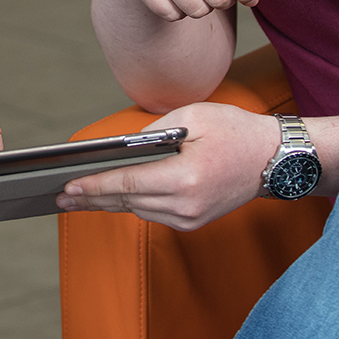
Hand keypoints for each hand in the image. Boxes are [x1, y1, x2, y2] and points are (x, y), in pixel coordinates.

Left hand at [54, 102, 275, 230]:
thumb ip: (154, 132)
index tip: (69, 187)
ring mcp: (191, 217)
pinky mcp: (195, 221)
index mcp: (184, 178)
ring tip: (82, 196)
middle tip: (63, 196)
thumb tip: (124, 147)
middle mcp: (186, 204)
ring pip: (138, 210)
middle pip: (127, 202)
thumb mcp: (193, 116)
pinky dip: (134, 203)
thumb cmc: (236, 132)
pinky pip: (154, 213)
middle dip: (92, 198)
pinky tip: (117, 196)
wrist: (275, 160)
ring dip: (111, 202)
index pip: (127, 183)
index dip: (94, 186)